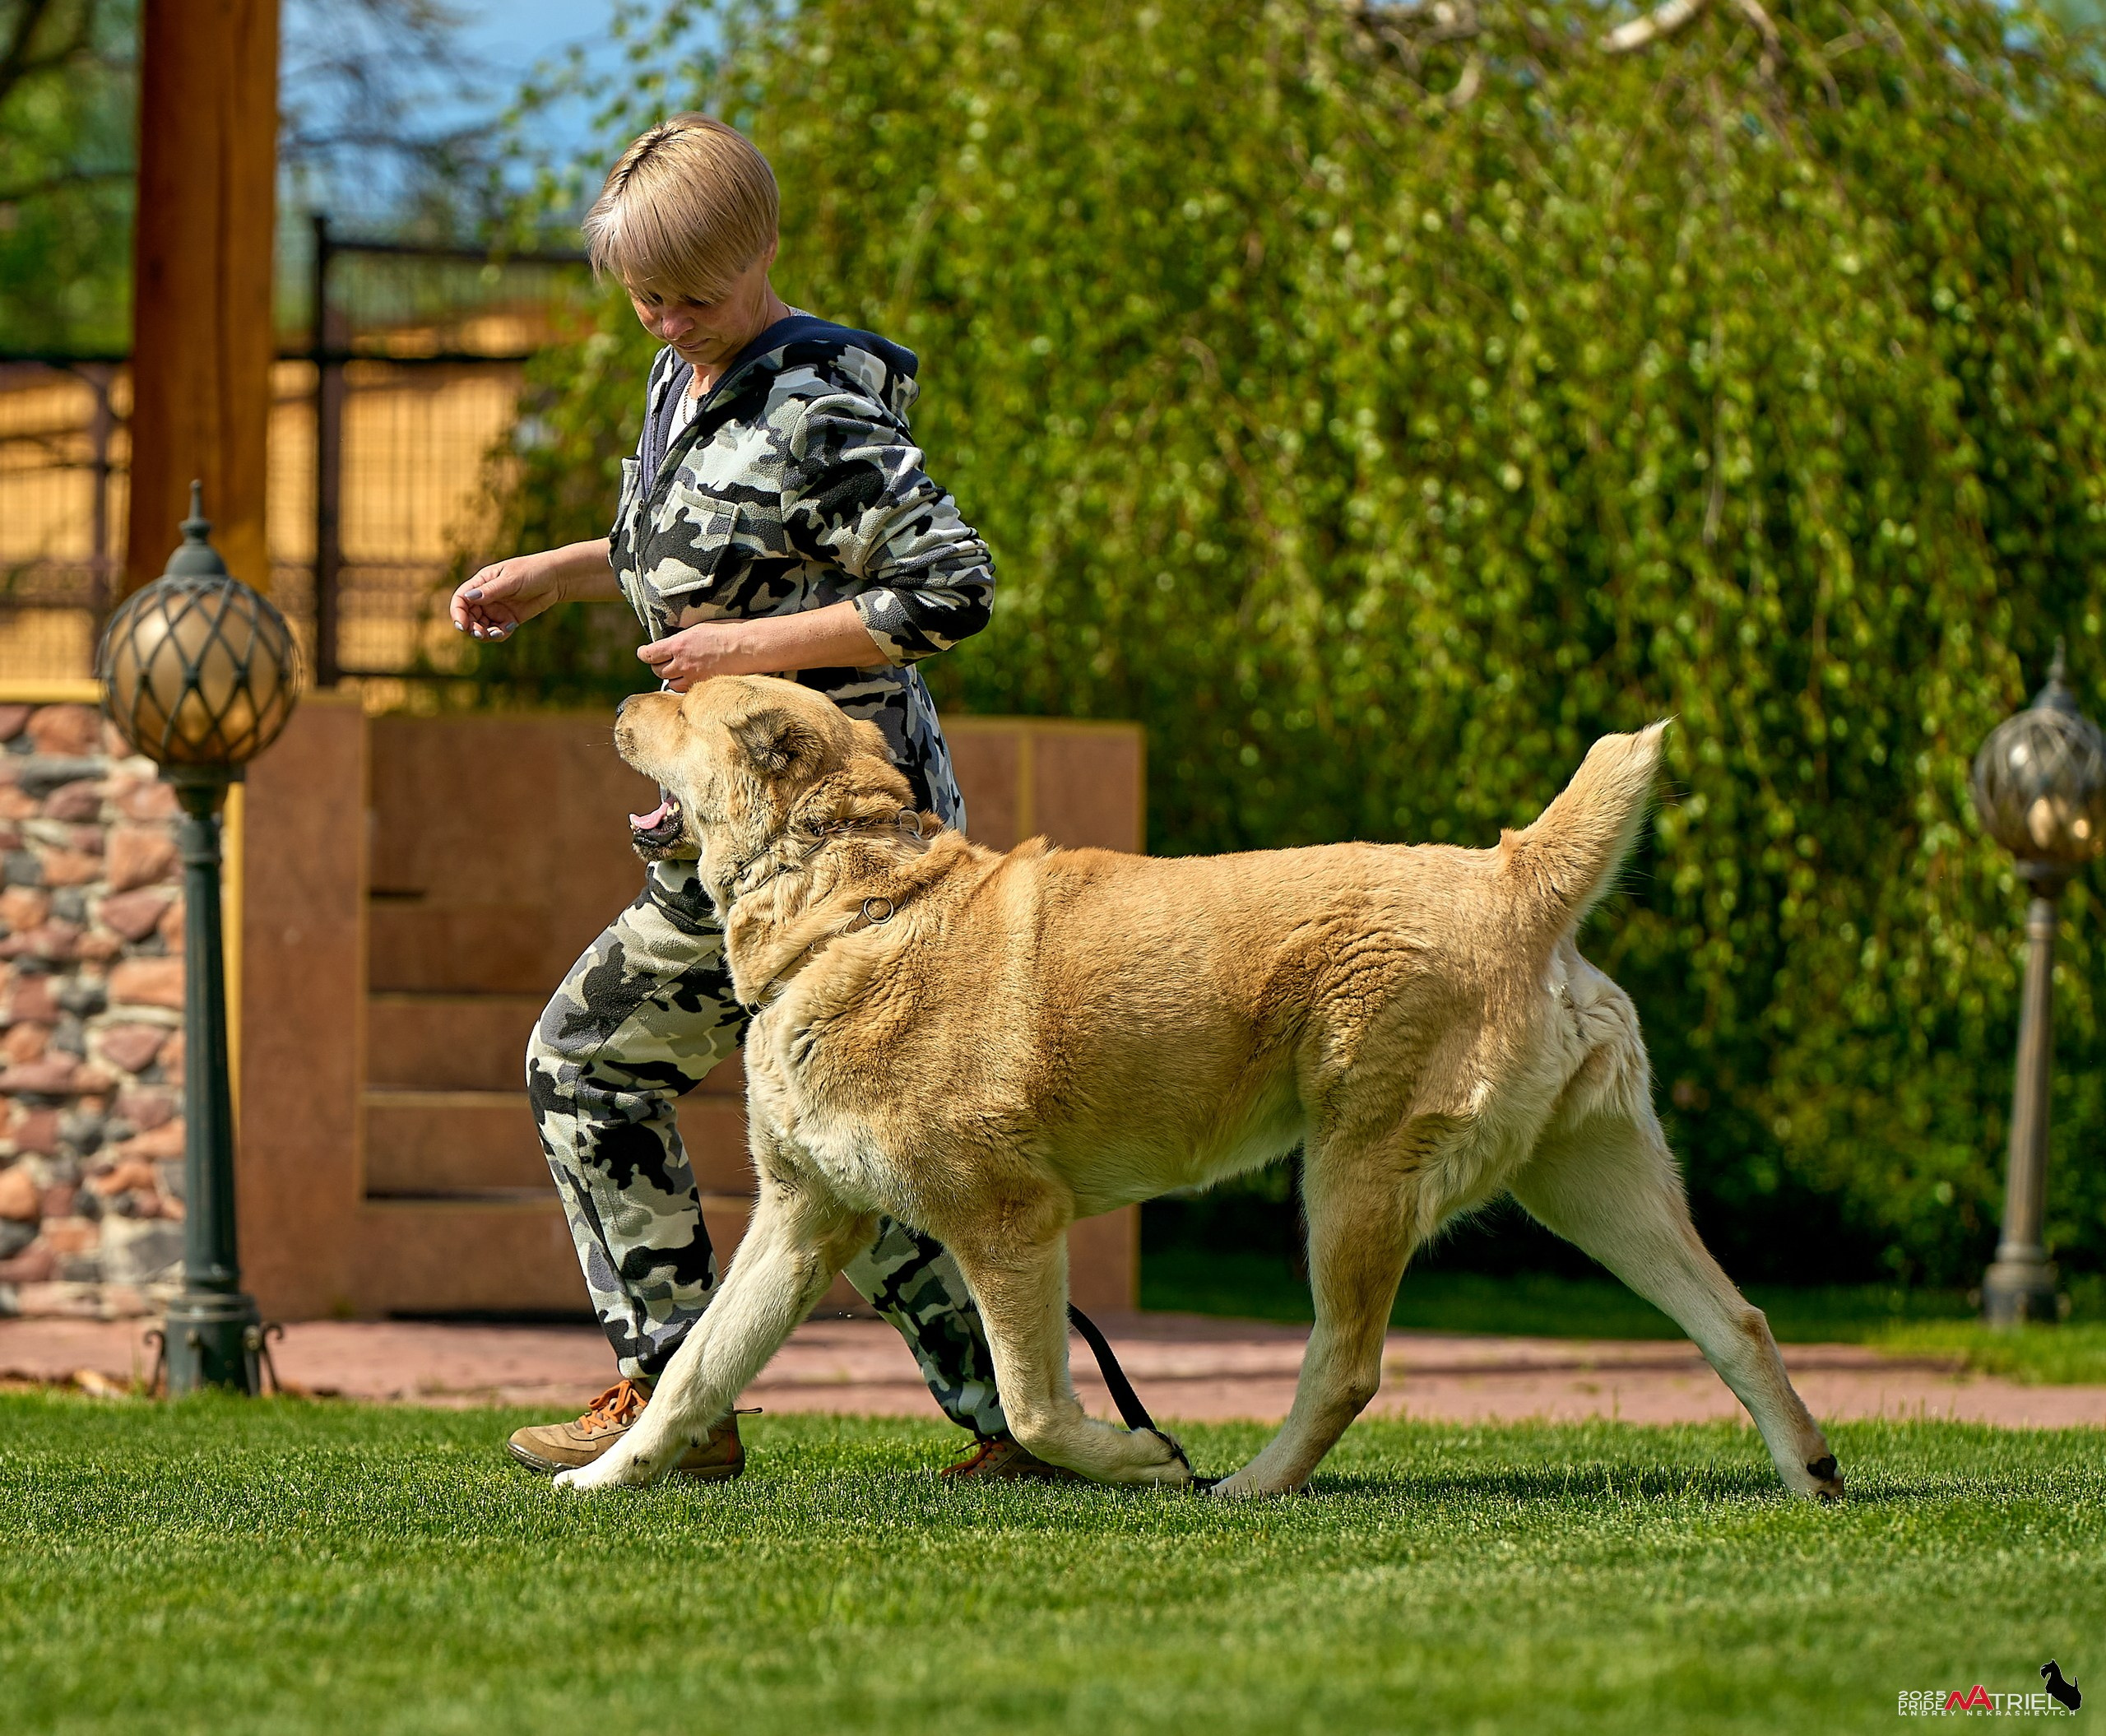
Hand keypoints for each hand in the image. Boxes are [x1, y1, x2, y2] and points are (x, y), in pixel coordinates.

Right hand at [450, 551, 567, 640]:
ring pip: (482, 627)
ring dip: (485, 634)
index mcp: (481, 583)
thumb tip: (469, 598)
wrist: (556, 579)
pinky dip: (500, 634)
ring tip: (498, 632)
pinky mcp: (509, 619)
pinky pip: (498, 631)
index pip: (460, 600)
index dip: (457, 613)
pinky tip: (511, 627)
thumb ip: (491, 590)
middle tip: (481, 633)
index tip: (462, 625)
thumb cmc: (533, 571)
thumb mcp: (511, 580)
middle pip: (469, 617)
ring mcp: (497, 610)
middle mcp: (486, 598)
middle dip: (471, 628)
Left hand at [637, 621, 746, 690]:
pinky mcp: (704, 686)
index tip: (644, 653)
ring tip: (677, 672)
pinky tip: (691, 679)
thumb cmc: (729, 632)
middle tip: (662, 662)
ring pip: (670, 684)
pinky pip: (686, 691)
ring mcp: (693, 677)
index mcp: (679, 644)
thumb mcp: (699, 628)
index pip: (649, 654)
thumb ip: (682, 638)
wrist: (748, 647)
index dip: (644, 654)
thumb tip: (673, 640)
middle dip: (658, 666)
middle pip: (658, 671)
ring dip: (671, 679)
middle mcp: (682, 663)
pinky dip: (685, 686)